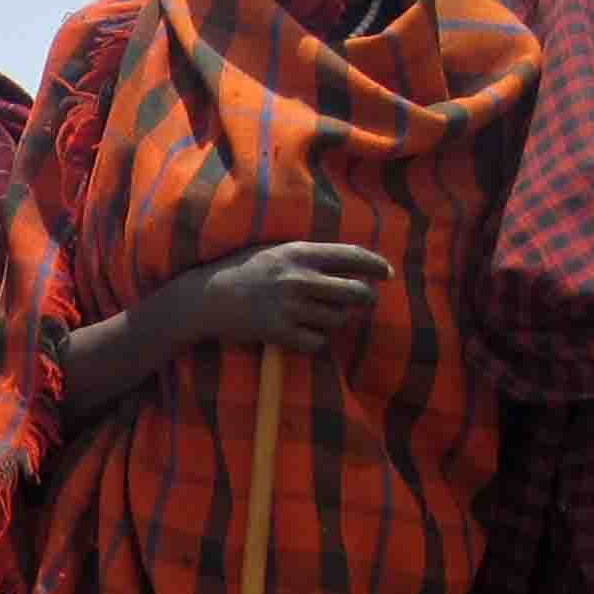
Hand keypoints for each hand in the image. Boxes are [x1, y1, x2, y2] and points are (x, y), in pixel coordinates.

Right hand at [188, 242, 392, 352]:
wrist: (206, 298)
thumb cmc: (242, 270)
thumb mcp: (275, 251)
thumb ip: (308, 255)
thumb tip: (346, 263)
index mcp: (299, 253)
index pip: (351, 256)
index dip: (375, 265)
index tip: (387, 272)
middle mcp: (298, 279)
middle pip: (354, 292)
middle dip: (366, 298)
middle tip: (364, 300)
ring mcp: (289, 307)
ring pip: (338, 319)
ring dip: (337, 319)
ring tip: (323, 316)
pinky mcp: (279, 333)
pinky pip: (317, 342)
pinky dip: (318, 340)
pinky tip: (307, 334)